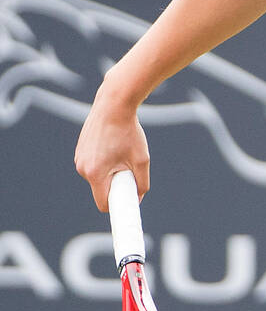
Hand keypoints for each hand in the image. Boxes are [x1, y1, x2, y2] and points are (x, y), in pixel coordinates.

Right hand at [74, 86, 149, 212]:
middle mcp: (83, 168)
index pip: (103, 204)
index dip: (117, 206)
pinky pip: (93, 165)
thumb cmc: (129, 131)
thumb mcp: (141, 160)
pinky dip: (104, 162)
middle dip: (115, 184)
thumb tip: (137, 198)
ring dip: (109, 172)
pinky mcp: (79, 150)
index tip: (126, 205)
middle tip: (129, 169)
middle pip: (101, 189)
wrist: (114, 104)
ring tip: (121, 152)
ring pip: (97, 177)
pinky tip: (112, 145)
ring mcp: (79, 159)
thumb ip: (141, 183)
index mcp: (96, 173)